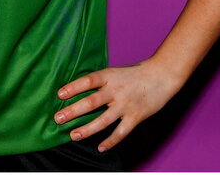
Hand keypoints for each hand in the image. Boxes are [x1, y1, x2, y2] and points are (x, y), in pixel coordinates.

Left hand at [53, 58, 183, 151]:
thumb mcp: (115, 72)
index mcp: (109, 76)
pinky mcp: (135, 117)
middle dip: (73, 111)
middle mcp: (116, 91)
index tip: (60, 94)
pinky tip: (100, 147)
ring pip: (103, 120)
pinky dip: (110, 141)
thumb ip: (100, 82)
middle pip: (91, 102)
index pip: (88, 81)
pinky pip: (120, 132)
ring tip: (73, 136)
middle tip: (58, 118)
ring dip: (87, 129)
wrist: (161, 75)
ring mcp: (126, 105)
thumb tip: (79, 91)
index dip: (73, 87)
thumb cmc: (136, 73)